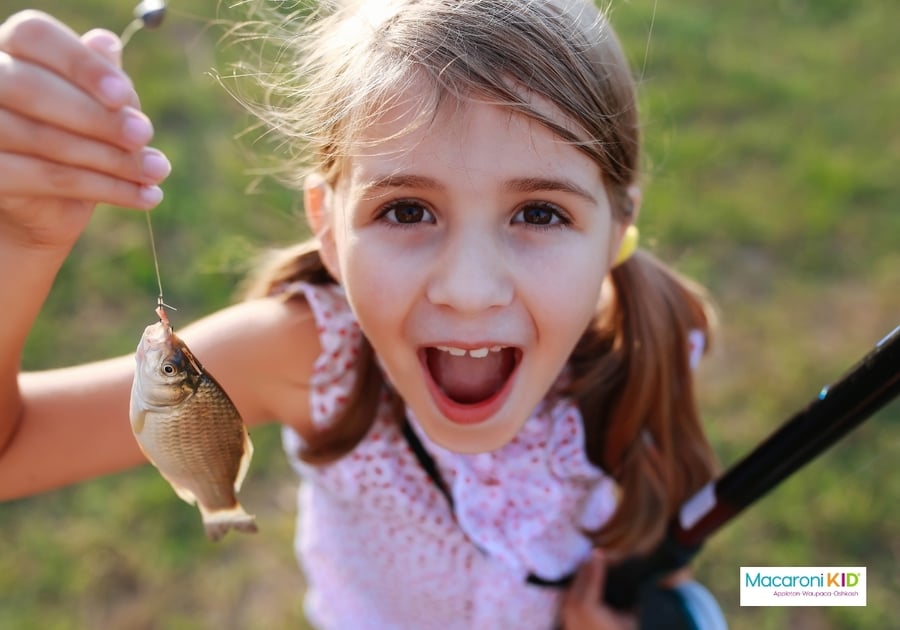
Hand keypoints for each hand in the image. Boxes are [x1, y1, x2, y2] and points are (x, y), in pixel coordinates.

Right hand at [0, 10, 169, 250]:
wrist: (43, 206)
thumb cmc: (75, 137)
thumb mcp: (94, 105)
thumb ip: (100, 78)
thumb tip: (106, 42)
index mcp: (12, 50)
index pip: (35, 36)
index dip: (82, 64)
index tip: (124, 95)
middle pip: (32, 88)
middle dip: (98, 117)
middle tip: (144, 135)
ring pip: (44, 138)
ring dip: (112, 158)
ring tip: (157, 171)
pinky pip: (48, 179)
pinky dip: (105, 189)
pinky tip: (144, 195)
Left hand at [560, 550, 636, 629]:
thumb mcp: (629, 618)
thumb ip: (630, 599)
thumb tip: (636, 582)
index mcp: (589, 606)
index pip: (592, 578)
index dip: (597, 564)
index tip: (600, 552)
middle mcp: (574, 608)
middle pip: (579, 579)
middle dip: (588, 567)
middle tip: (597, 556)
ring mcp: (567, 614)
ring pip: (572, 587)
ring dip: (581, 576)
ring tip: (591, 566)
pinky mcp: (565, 621)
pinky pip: (568, 597)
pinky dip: (576, 588)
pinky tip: (583, 584)